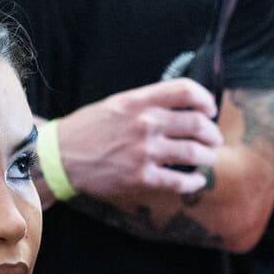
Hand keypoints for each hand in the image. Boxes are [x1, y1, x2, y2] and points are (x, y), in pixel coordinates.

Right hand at [54, 78, 220, 198]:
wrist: (60, 157)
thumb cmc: (87, 129)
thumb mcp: (116, 104)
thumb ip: (146, 103)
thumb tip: (178, 105)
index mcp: (138, 102)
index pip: (185, 91)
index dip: (205, 99)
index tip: (210, 109)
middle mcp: (145, 124)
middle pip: (196, 123)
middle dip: (211, 133)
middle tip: (214, 139)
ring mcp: (144, 152)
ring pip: (193, 153)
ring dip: (207, 157)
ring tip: (207, 159)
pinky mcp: (141, 177)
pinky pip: (178, 181)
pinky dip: (193, 182)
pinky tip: (196, 181)